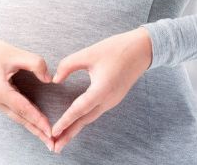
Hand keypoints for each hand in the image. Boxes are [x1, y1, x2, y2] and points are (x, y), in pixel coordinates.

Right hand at [0, 26, 54, 150]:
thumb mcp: (16, 53)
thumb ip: (36, 64)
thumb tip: (49, 79)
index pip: (23, 108)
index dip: (38, 119)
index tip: (51, 130)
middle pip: (20, 118)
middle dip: (37, 131)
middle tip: (53, 143)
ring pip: (16, 117)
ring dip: (32, 127)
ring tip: (46, 138)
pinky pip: (13, 112)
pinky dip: (25, 118)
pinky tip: (35, 124)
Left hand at [50, 27, 152, 152]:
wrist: (143, 49)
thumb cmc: (116, 49)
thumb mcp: (88, 53)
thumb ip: (68, 66)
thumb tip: (55, 80)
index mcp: (102, 89)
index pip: (79, 109)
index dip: (65, 121)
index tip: (53, 132)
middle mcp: (108, 99)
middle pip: (85, 120)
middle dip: (69, 134)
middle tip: (55, 147)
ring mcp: (112, 101)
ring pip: (90, 118)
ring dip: (75, 128)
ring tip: (61, 139)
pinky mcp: (113, 98)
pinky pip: (95, 112)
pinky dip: (83, 120)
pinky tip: (75, 123)